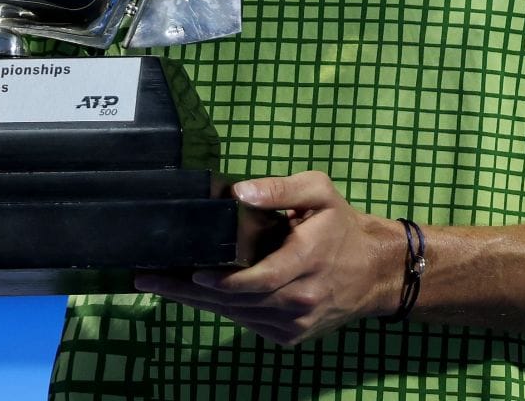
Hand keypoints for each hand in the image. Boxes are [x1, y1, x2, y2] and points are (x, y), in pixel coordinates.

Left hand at [135, 171, 402, 345]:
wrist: (375, 272)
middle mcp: (299, 299)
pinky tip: (198, 295)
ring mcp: (294, 323)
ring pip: (237, 315)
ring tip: (161, 286)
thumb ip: (281, 189)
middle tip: (149, 280)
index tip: (192, 271)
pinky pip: (248, 322)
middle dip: (189, 291)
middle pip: (236, 301)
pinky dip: (224, 309)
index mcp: (307, 262)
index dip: (222, 281)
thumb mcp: (320, 192)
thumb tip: (239, 192)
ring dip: (198, 302)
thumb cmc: (342, 226)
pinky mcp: (290, 336)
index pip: (257, 279)